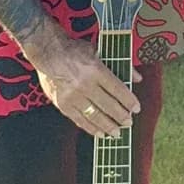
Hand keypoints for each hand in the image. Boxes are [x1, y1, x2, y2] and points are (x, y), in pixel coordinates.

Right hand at [25, 25, 141, 135]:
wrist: (47, 52)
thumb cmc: (72, 50)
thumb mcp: (97, 51)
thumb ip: (119, 64)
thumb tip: (137, 77)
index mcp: (95, 69)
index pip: (117, 89)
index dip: (129, 101)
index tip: (136, 108)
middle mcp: (84, 84)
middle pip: (108, 105)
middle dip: (121, 116)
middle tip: (128, 123)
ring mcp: (73, 96)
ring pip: (94, 115)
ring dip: (108, 126)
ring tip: (116, 132)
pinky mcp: (62, 104)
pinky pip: (79, 120)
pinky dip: (90, 128)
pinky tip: (99, 133)